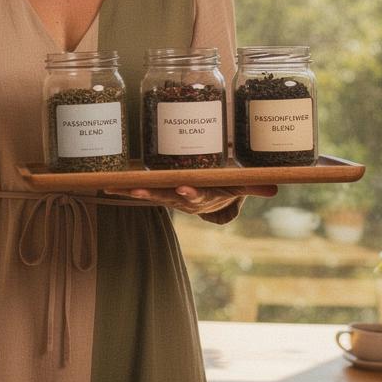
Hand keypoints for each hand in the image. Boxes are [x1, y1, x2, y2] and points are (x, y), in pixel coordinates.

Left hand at [103, 183, 277, 214]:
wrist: (212, 193)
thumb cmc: (225, 184)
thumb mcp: (239, 184)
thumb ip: (253, 185)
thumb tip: (276, 188)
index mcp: (203, 195)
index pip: (197, 195)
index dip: (191, 193)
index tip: (184, 189)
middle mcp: (182, 198)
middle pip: (166, 196)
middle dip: (151, 194)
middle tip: (137, 191)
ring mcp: (167, 195)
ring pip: (148, 193)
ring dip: (131, 192)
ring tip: (113, 189)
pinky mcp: (156, 190)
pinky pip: (138, 189)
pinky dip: (122, 188)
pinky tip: (105, 185)